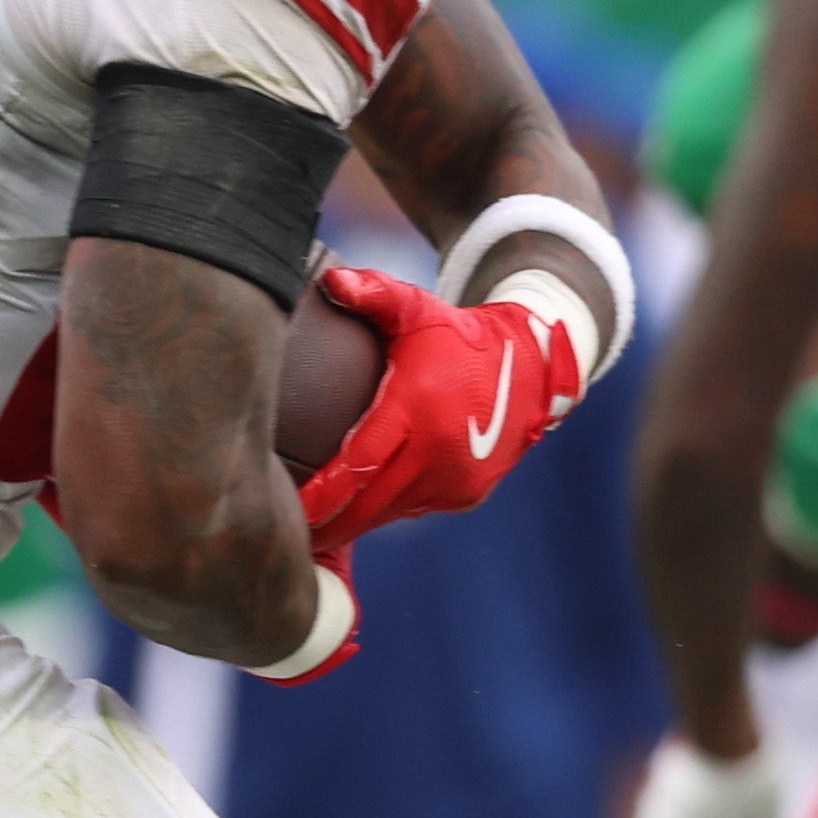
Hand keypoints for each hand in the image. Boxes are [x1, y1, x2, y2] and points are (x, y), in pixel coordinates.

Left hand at [292, 264, 579, 552]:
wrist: (534, 365)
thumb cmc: (458, 335)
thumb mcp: (418, 308)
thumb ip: (374, 294)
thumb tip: (329, 280)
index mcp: (419, 409)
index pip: (359, 463)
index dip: (322, 493)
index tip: (286, 510)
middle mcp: (439, 452)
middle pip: (368, 503)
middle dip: (326, 525)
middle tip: (283, 536)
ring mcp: (456, 479)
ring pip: (388, 513)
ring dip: (351, 524)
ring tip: (307, 536)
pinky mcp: (467, 494)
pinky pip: (412, 510)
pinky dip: (383, 512)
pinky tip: (349, 519)